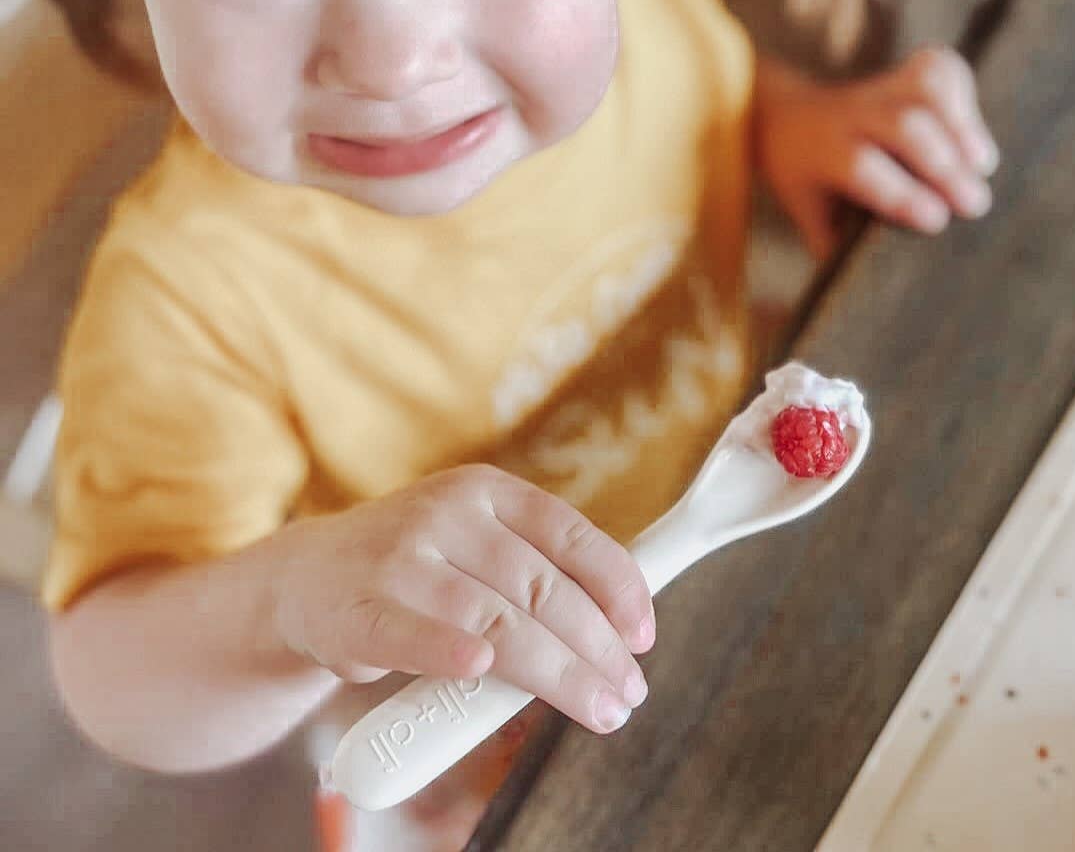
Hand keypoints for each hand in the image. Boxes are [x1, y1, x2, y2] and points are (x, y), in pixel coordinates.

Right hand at [272, 465, 652, 733]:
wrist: (305, 578)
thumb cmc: (416, 569)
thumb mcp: (474, 543)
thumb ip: (534, 570)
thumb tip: (620, 627)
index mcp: (485, 490)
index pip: (569, 533)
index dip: (616, 584)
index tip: (644, 634)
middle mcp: (446, 514)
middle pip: (541, 585)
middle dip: (597, 646)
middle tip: (630, 692)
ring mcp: (400, 559)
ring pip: (495, 619)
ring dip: (557, 672)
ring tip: (598, 708)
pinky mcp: (358, 610)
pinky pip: (415, 636)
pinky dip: (452, 653)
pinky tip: (485, 672)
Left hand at [754, 47, 999, 257]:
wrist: (787, 120)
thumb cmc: (810, 184)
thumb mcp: (810, 217)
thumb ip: (839, 247)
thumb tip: (881, 291)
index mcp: (821, 153)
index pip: (860, 167)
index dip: (900, 192)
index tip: (935, 221)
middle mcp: (849, 115)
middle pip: (901, 124)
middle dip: (942, 163)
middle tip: (975, 205)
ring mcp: (877, 89)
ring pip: (923, 87)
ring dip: (960, 123)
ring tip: (984, 165)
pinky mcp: (902, 73)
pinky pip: (937, 67)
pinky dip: (963, 91)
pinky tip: (974, 130)